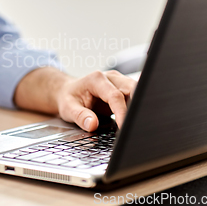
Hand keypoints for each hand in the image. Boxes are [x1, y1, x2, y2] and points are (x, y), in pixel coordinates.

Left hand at [14, 67, 136, 131]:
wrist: (68, 91)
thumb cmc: (69, 98)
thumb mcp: (68, 108)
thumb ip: (80, 116)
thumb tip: (92, 124)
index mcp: (96, 79)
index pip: (115, 96)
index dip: (122, 112)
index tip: (124, 127)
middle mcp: (111, 77)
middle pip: (132, 89)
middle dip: (137, 107)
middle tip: (136, 126)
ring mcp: (119, 82)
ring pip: (137, 92)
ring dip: (138, 107)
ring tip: (137, 124)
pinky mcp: (123, 88)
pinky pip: (135, 97)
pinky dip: (137, 108)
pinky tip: (135, 120)